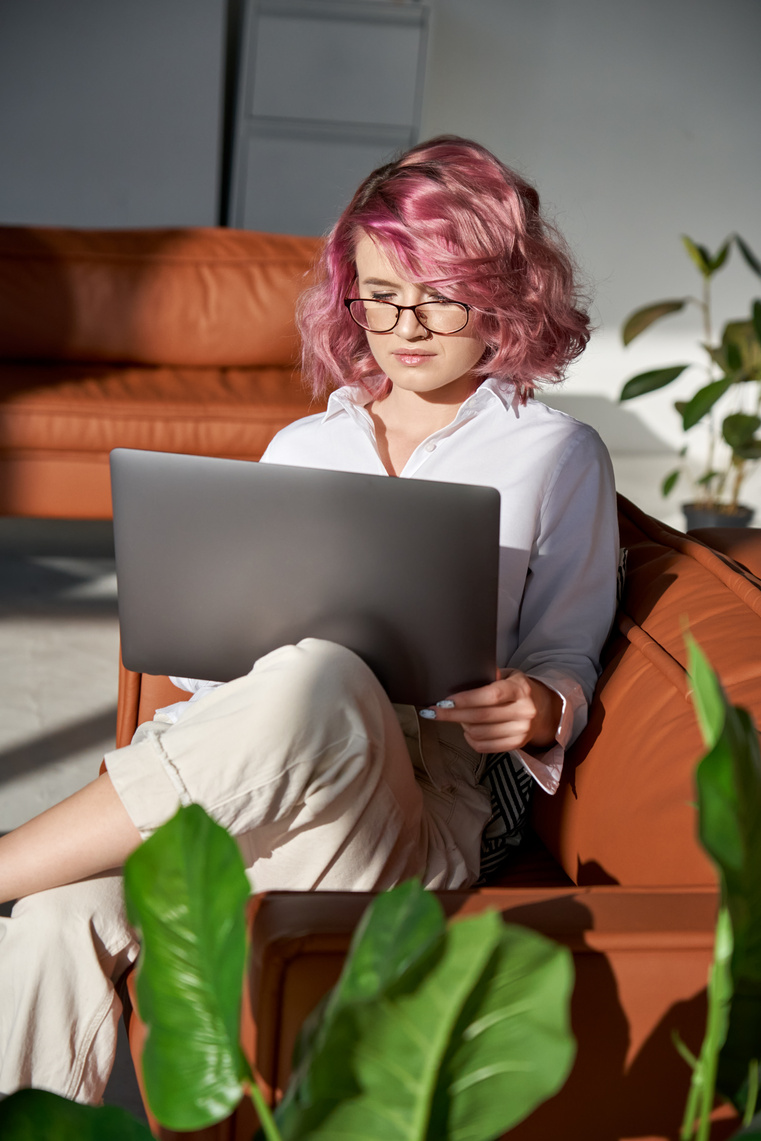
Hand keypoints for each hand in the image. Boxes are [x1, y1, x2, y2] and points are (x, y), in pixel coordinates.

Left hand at [419, 670, 561, 752]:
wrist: (543, 710)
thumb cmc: (517, 689)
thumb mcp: (508, 675)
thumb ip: (489, 674)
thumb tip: (464, 672)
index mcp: (520, 690)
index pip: (491, 695)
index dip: (466, 699)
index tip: (444, 700)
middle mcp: (524, 711)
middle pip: (481, 717)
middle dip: (452, 714)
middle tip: (432, 711)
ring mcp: (522, 731)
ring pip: (480, 733)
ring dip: (461, 725)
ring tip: (455, 716)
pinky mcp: (516, 745)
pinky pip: (484, 746)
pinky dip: (470, 739)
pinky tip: (466, 730)